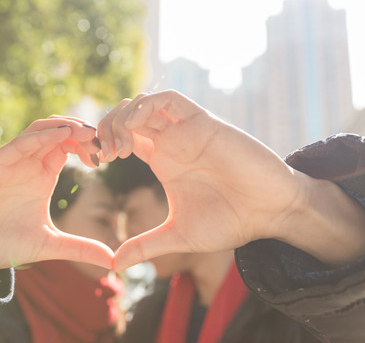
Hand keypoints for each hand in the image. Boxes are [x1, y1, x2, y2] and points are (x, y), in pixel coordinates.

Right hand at [0, 117, 112, 272]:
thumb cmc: (2, 244)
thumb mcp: (49, 245)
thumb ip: (80, 248)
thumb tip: (114, 262)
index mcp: (43, 175)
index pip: (70, 146)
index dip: (89, 145)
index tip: (107, 157)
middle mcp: (28, 163)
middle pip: (58, 131)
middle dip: (82, 130)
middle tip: (103, 139)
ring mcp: (11, 161)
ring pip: (40, 129)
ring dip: (64, 125)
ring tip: (87, 131)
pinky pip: (19, 143)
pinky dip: (41, 136)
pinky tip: (61, 135)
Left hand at [98, 91, 364, 271]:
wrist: (270, 213)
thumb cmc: (230, 221)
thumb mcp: (178, 236)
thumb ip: (146, 246)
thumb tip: (114, 265)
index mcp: (162, 160)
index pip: (123, 137)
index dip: (103, 143)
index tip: (94, 164)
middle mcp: (171, 141)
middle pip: (127, 116)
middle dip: (106, 127)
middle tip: (103, 154)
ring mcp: (186, 130)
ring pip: (144, 103)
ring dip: (123, 116)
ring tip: (118, 146)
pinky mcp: (203, 123)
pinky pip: (169, 99)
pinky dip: (146, 106)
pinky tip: (136, 128)